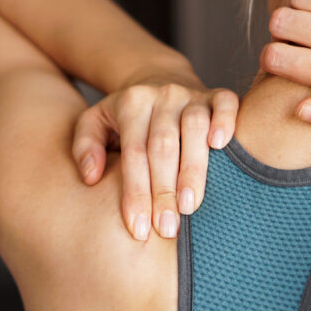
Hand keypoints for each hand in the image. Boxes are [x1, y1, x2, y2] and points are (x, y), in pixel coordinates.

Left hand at [72, 78, 237, 240]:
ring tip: (190, 206)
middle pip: (163, 146)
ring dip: (193, 169)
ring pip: (194, 129)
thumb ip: (85, 146)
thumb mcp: (95, 122)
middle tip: (166, 228)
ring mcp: (191, 94)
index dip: (136, 192)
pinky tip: (221, 146)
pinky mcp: (216, 94)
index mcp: (131, 103)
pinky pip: (226, 103)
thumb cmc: (125, 116)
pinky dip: (226, 122)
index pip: (133, 153)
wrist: (158, 80)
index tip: (139, 230)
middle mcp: (162, 96)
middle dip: (163, 191)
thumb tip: (91, 176)